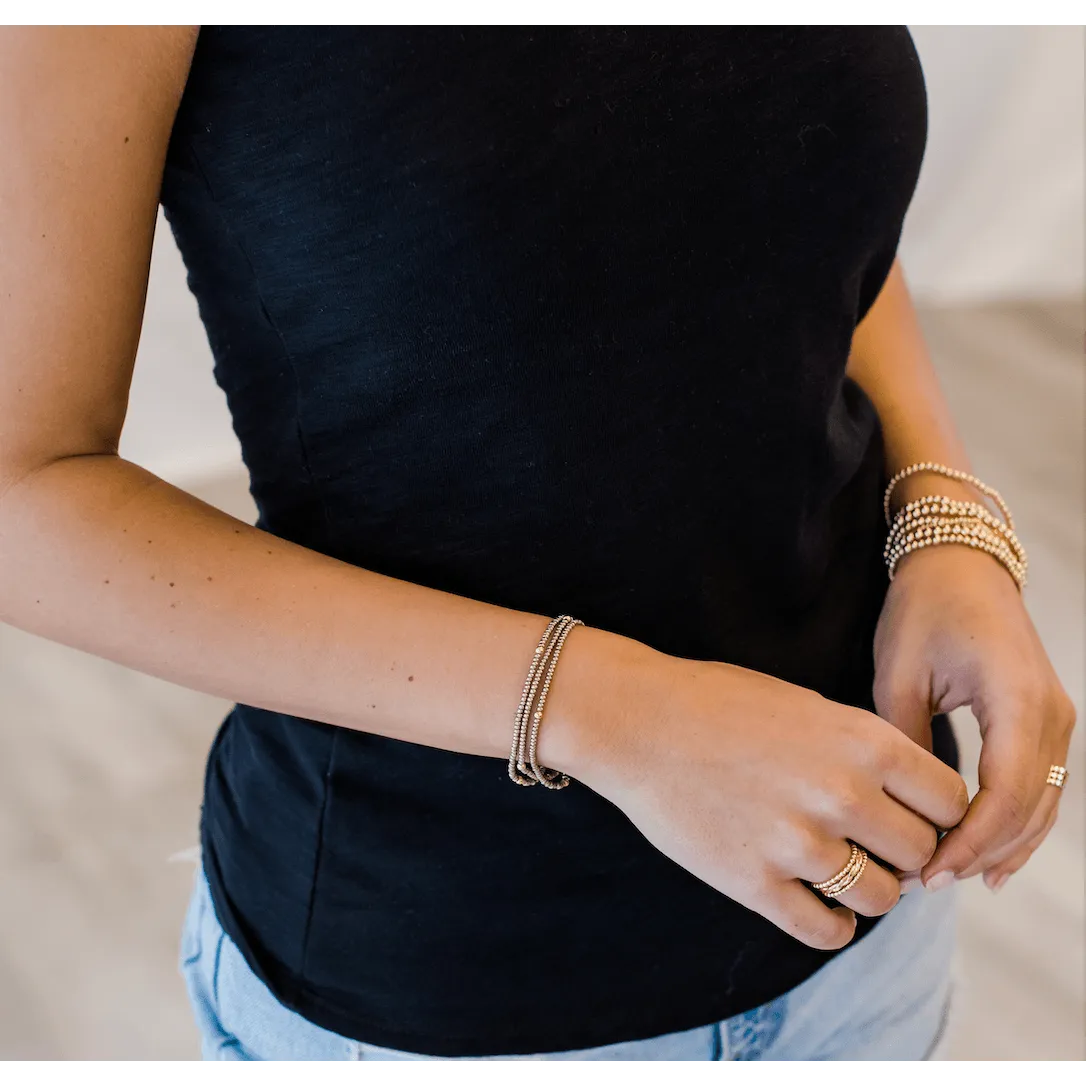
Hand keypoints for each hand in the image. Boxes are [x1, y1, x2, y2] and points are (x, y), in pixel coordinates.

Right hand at [562, 642, 968, 950]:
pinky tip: (814, 901)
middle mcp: (842, 794)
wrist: (638, 721)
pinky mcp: (755, 884)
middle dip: (906, 854)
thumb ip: (866, 751)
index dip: (939, 813)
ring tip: (841, 870)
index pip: (952, 801)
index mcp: (863, 741)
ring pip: (882, 899)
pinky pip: (827, 931)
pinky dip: (832, 924)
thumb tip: (912, 804)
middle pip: (924, 855)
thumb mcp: (809, 705)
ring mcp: (798, 844)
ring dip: (870, 889)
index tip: (914, 816)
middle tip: (875, 846)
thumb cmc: (720, 704)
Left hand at [872, 544, 1075, 891]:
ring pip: (1043, 804)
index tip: (928, 872)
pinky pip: (1041, 785)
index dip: (970, 842)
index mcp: (1018, 700)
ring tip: (955, 878)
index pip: (1005, 795)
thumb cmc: (924, 609)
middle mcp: (1052, 714)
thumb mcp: (899, 673)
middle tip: (929, 882)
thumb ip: (905, 741)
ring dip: (1004, 845)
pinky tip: (990, 855)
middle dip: (983, 852)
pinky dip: (1018, 823)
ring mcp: (1057, 717)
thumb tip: (903, 805)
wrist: (959, 563)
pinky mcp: (1046, 719)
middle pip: (1030, 808)